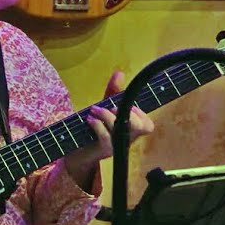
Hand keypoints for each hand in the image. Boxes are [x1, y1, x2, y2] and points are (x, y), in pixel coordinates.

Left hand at [63, 70, 155, 186]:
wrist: (76, 151)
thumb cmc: (94, 128)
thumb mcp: (105, 108)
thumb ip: (113, 92)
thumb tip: (119, 72)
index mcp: (131, 130)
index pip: (148, 126)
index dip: (141, 114)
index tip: (128, 106)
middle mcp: (126, 139)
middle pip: (143, 128)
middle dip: (130, 113)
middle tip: (114, 107)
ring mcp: (116, 146)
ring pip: (121, 129)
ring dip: (107, 114)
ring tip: (94, 109)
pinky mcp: (103, 150)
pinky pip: (105, 136)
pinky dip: (97, 124)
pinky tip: (89, 119)